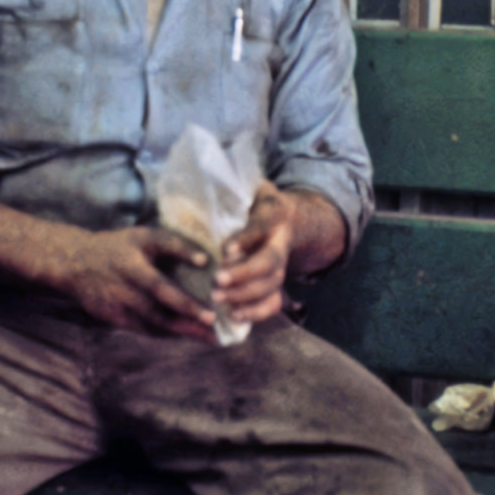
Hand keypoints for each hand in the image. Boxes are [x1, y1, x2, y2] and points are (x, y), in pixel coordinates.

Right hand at [57, 226, 216, 337]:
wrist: (75, 264)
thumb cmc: (118, 248)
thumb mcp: (141, 236)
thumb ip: (171, 245)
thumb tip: (207, 260)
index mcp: (135, 249)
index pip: (162, 245)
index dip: (183, 251)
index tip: (205, 261)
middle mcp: (126, 276)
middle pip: (159, 292)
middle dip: (187, 307)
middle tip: (213, 319)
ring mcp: (118, 299)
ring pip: (154, 318)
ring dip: (182, 328)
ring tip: (209, 336)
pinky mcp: (114, 317)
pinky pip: (145, 328)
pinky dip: (167, 333)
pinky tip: (187, 335)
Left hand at [213, 181, 294, 326]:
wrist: (288, 218)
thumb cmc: (256, 202)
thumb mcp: (251, 187)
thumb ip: (234, 187)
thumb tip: (206, 178)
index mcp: (274, 215)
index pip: (261, 227)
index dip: (245, 239)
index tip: (225, 249)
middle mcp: (282, 242)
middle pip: (269, 263)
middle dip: (243, 275)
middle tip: (216, 281)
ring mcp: (282, 265)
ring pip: (271, 285)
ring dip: (245, 296)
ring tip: (218, 299)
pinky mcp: (277, 283)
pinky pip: (273, 303)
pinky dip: (256, 313)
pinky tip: (235, 316)